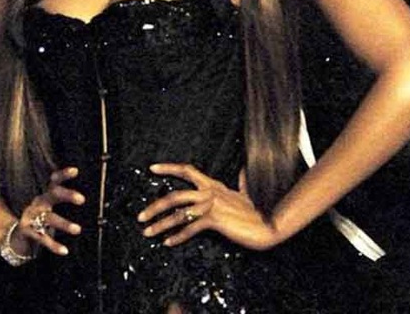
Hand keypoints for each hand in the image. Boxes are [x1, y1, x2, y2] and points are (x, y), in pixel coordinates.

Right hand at [9, 166, 84, 256]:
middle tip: (82, 199)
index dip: (63, 174)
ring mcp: (31, 216)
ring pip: (49, 218)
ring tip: (77, 229)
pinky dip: (54, 245)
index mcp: (46, 195)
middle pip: (52, 195)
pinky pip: (42, 239)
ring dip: (64, 224)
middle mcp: (38, 203)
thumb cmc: (41, 217)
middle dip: (66, 195)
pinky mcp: (28, 231)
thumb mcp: (50, 205)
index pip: (55, 181)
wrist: (18, 233)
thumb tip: (89, 196)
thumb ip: (63, 199)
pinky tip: (64, 250)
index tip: (75, 170)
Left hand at [136, 163, 282, 250]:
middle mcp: (210, 192)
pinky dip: (177, 236)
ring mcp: (212, 206)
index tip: (152, 168)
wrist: (269, 223)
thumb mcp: (247, 192)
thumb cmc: (259, 210)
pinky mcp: (216, 220)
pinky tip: (168, 242)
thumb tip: (244, 170)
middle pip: (175, 195)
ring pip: (178, 213)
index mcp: (214, 185)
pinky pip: (191, 228)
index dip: (169, 168)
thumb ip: (242, 182)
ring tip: (148, 232)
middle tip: (140, 216)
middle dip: (154, 206)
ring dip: (160, 224)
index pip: (187, 171)